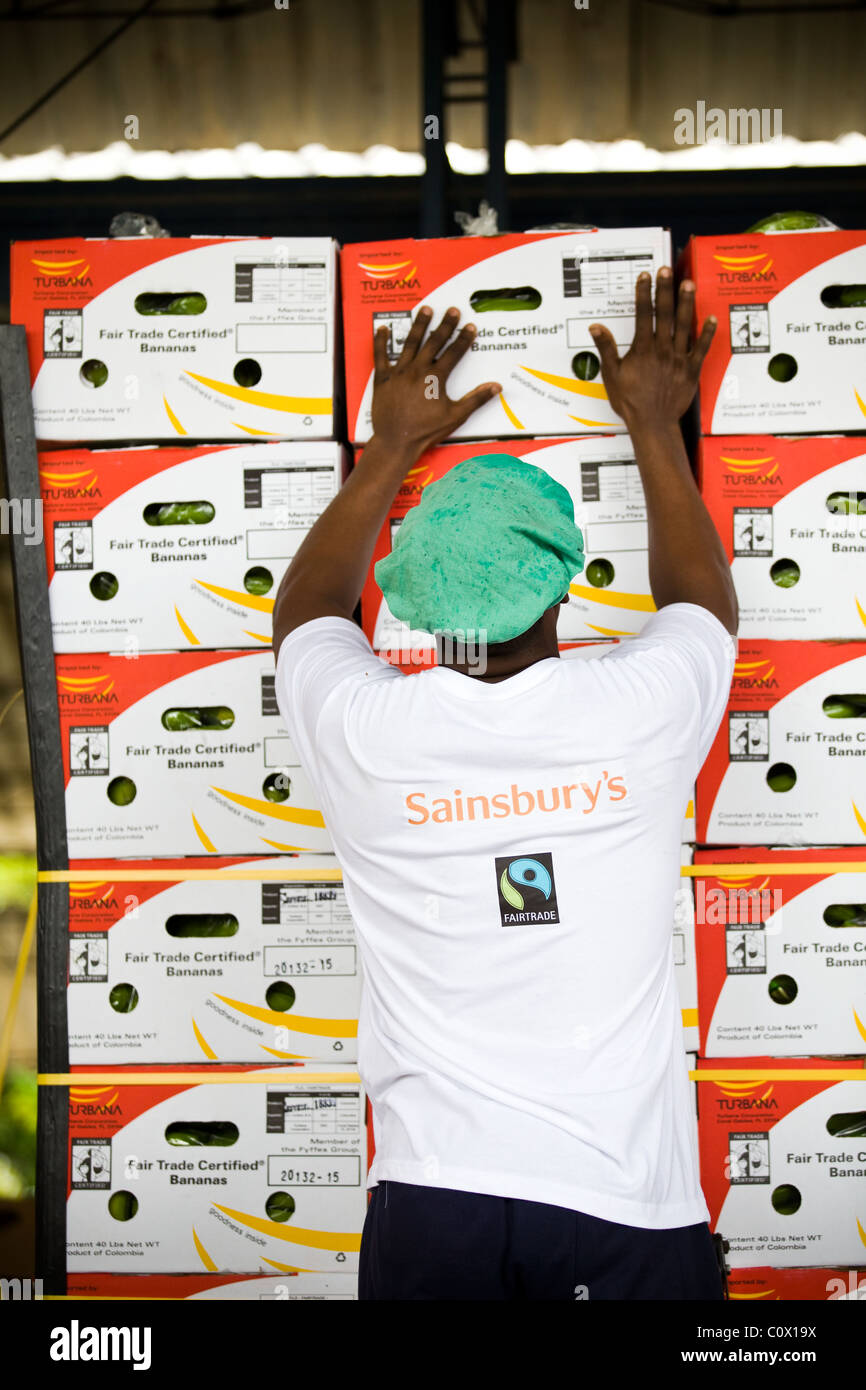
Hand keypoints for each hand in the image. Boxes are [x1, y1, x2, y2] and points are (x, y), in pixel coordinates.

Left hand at [371, 306, 500, 454]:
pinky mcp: (382, 379)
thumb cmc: (425, 431)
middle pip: (434, 342)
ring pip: (410, 343)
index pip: (453, 353)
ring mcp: (398, 372)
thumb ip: (476, 399)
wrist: (397, 441)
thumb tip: (496, 387)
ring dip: (419, 326)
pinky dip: (380, 342)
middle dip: (444, 325)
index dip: (463, 338)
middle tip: (452, 310)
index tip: (470, 326)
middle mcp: (417, 370)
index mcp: (435, 378)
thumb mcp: (455, 416)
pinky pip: (380, 356)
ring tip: (425, 310)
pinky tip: (382, 329)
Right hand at [588, 269, 715, 429]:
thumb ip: (606, 349)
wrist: (652, 423)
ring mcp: (678, 358)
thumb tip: (596, 328)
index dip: (643, 293)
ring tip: (688, 283)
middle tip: (667, 270)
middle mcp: (662, 350)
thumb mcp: (612, 375)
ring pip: (683, 325)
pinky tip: (711, 318)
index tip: (645, 277)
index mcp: (642, 350)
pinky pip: (701, 348)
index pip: (642, 315)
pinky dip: (707, 333)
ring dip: (686, 303)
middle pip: (664, 314)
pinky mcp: (691, 369)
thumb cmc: (631, 402)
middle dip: (665, 290)